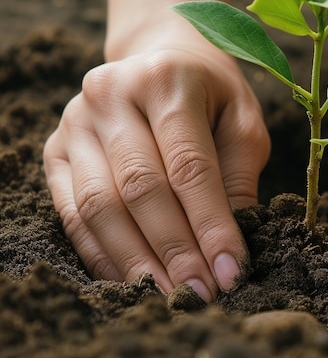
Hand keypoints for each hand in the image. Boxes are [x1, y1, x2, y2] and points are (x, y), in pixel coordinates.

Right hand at [44, 44, 268, 302]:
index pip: (189, 166)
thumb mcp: (242, 121)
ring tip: (169, 297)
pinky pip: (73, 211)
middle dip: (174, 250)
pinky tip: (131, 281)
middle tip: (201, 294)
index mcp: (167, 79)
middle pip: (140, 188)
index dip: (210, 225)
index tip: (231, 272)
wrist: (162, 60)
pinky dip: (102, 253)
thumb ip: (237, 177)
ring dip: (136, 261)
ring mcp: (76, 121)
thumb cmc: (212, 94)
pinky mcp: (56, 148)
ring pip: (100, 206)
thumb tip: (228, 249)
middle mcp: (112, 94)